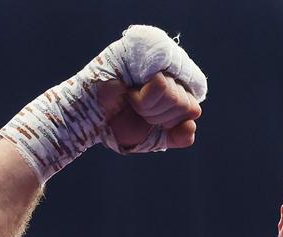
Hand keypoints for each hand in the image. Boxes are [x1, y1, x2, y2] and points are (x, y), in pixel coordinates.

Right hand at [0, 25, 206, 180]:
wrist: (89, 120)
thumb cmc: (117, 124)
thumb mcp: (153, 137)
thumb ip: (177, 135)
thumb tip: (191, 126)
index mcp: (175, 89)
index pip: (193, 110)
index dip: (170, 121)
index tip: (148, 119)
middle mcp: (170, 72)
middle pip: (188, 105)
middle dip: (159, 116)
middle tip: (135, 107)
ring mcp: (158, 60)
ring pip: (176, 97)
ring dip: (149, 108)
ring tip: (130, 98)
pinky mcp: (145, 53)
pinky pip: (163, 86)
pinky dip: (145, 100)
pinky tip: (129, 92)